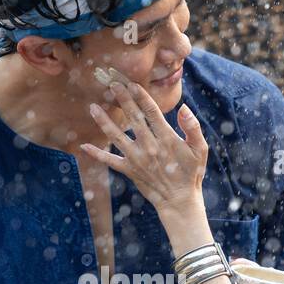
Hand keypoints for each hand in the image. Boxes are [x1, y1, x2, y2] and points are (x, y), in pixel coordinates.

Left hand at [81, 80, 207, 216]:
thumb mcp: (200, 149)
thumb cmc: (191, 173)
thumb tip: (183, 107)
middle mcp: (149, 147)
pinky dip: (97, 154)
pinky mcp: (129, 170)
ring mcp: (137, 159)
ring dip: (104, 121)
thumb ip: (193, 127)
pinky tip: (84, 146)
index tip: (132, 84)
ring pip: (117, 136)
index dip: (141, 96)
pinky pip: (110, 161)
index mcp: (167, 138)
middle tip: (112, 84)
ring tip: (93, 107)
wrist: (178, 200)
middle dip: (122, 100)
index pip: (151, 112)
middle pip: (133, 118)